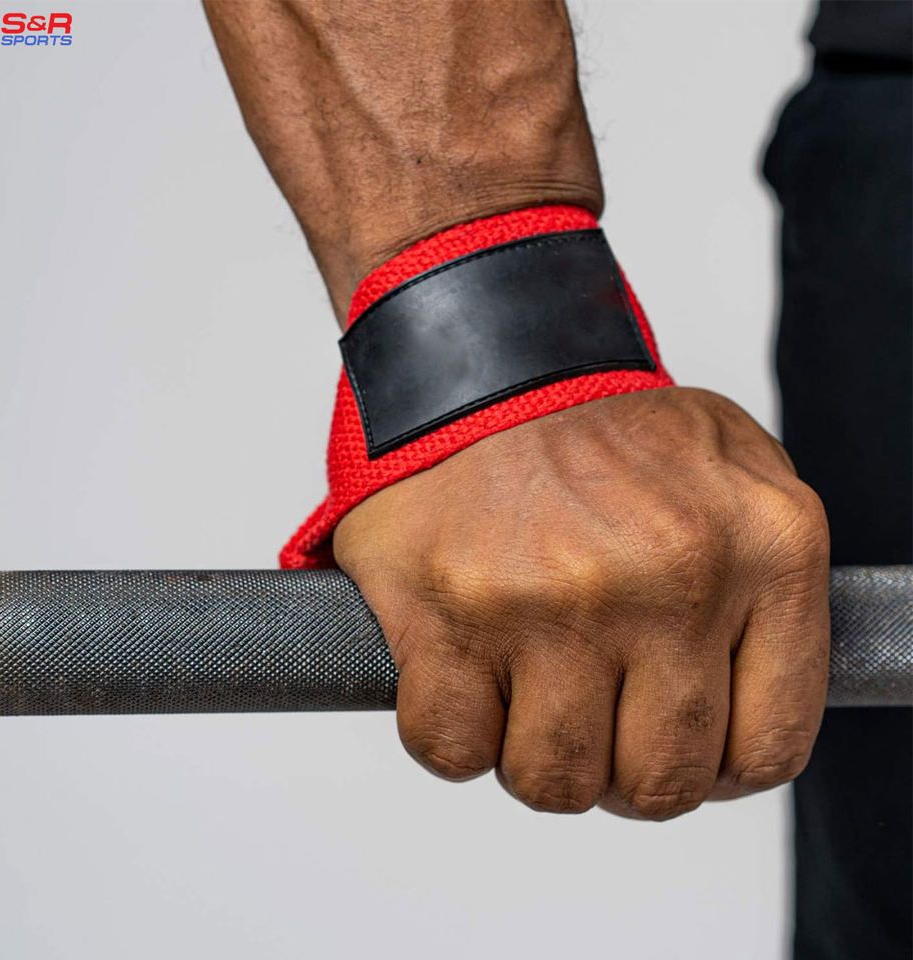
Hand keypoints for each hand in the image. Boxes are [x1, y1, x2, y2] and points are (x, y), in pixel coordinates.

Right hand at [334, 387, 829, 817]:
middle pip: (656, 785)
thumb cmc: (600, 426)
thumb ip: (772, 584)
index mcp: (762, 547)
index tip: (670, 742)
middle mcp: (666, 581)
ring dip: (534, 752)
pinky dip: (453, 733)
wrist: (483, 360)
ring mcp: (552, 601)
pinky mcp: (449, 613)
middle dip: (617, 770)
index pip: (766, 747)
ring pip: (554, 781)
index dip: (711, 768)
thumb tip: (751, 693)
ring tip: (523, 687)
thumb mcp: (735, 472)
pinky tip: (462, 676)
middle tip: (588, 714)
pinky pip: (451, 748)